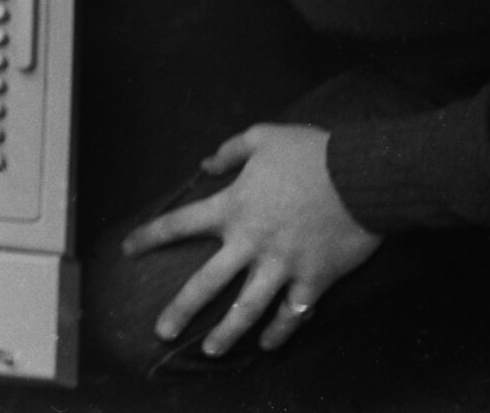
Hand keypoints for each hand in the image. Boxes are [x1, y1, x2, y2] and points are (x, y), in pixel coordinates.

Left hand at [121, 123, 381, 356]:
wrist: (362, 174)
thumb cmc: (310, 153)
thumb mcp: (261, 138)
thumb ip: (229, 152)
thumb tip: (205, 165)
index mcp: (232, 208)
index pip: (179, 224)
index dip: (150, 236)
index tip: (128, 250)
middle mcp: (250, 242)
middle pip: (206, 282)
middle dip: (181, 309)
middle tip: (161, 331)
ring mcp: (281, 265)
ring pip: (247, 308)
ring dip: (228, 332)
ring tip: (212, 351)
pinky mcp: (313, 279)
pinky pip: (293, 312)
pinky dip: (281, 330)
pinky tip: (268, 344)